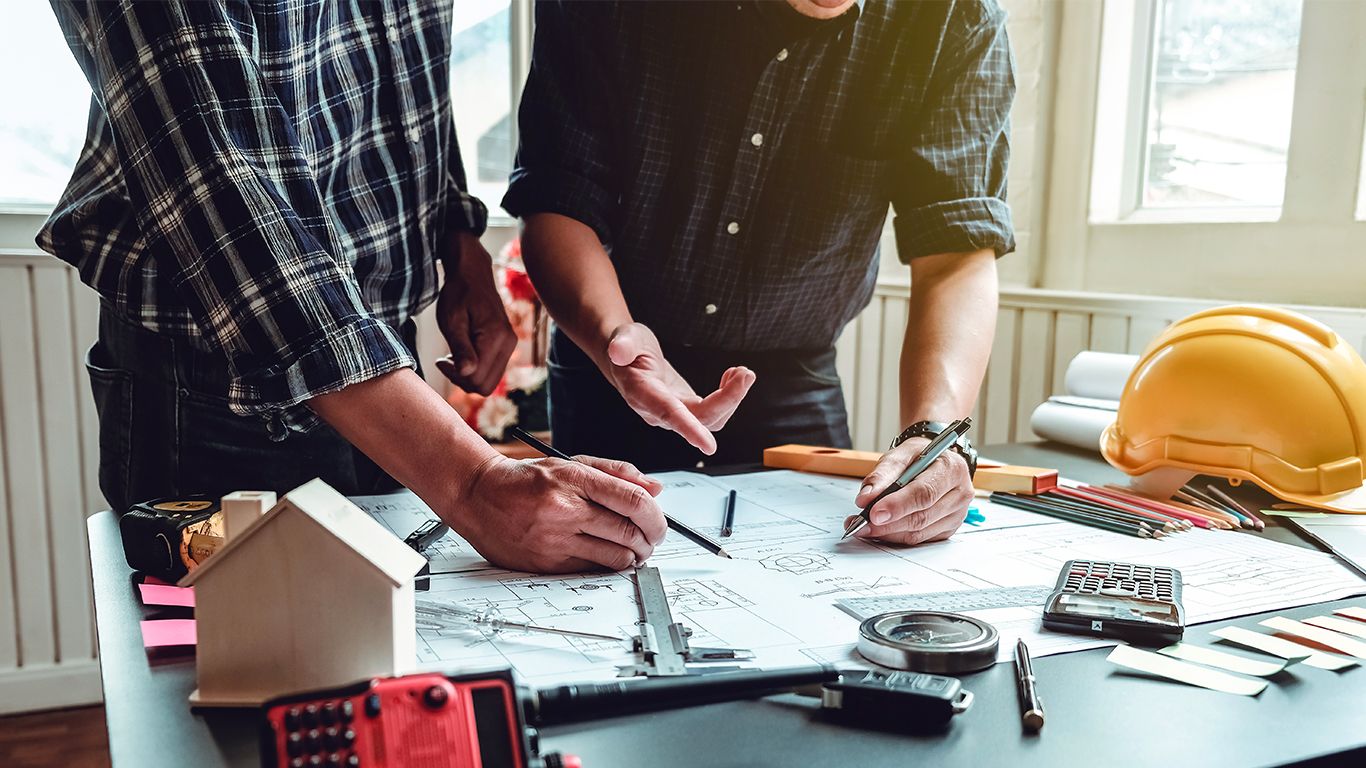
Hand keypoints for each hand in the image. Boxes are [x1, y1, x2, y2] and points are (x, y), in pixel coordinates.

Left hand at [435, 231, 517, 394]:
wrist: (473, 274)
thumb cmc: (458, 294)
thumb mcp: (452, 321)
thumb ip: (461, 348)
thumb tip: (467, 373)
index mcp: (495, 338)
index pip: (477, 379)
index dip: (455, 376)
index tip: (441, 359)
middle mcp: (508, 344)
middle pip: (485, 386)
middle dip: (463, 380)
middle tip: (446, 360)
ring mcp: (510, 345)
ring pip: (489, 381)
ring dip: (469, 375)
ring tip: (454, 355)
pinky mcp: (507, 345)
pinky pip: (492, 370)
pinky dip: (476, 368)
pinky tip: (464, 352)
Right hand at [449, 454, 667, 572]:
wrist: (478, 495)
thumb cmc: (526, 480)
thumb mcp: (571, 464)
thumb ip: (616, 473)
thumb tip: (655, 487)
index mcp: (575, 479)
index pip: (633, 500)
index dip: (656, 517)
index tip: (659, 523)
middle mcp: (565, 509)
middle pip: (629, 532)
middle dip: (650, 540)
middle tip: (651, 540)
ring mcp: (555, 539)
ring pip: (615, 557)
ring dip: (633, 557)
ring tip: (632, 550)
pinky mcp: (545, 563)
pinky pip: (591, 570)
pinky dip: (606, 566)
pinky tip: (605, 556)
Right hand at [601, 323, 755, 453]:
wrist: (626, 357)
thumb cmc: (626, 346)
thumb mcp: (625, 337)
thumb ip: (623, 344)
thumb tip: (618, 351)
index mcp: (643, 393)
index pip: (668, 413)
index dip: (688, 429)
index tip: (708, 446)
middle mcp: (659, 411)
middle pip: (700, 418)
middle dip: (728, 400)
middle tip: (745, 373)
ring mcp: (674, 413)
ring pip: (710, 419)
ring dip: (733, 398)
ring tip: (744, 372)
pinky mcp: (686, 409)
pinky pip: (713, 413)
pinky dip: (729, 396)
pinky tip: (733, 376)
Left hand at [845, 437, 973, 544]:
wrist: (936, 461)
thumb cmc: (920, 457)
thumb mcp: (900, 454)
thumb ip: (882, 475)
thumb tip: (866, 499)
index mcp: (951, 469)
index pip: (924, 493)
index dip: (898, 505)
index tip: (874, 513)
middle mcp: (960, 493)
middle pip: (922, 517)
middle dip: (888, 523)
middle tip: (862, 524)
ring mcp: (957, 514)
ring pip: (919, 532)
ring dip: (889, 533)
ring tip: (866, 527)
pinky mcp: (949, 528)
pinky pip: (920, 539)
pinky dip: (898, 537)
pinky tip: (882, 531)